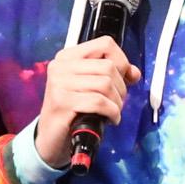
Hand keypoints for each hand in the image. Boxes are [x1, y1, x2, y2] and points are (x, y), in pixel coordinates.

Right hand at [34, 36, 133, 168]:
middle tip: (116, 102)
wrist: (51, 139)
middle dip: (121, 88)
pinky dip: (112, 112)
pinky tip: (110, 119)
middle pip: (108, 66)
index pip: (105, 44)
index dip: (122, 61)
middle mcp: (61, 66)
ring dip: (117, 102)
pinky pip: (99, 102)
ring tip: (112, 112)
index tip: (124, 78)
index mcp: (68, 57)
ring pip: (105, 84)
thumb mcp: (92, 89)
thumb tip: (134, 72)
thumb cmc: (72, 112)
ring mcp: (59, 83)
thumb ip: (113, 76)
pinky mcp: (62, 101)